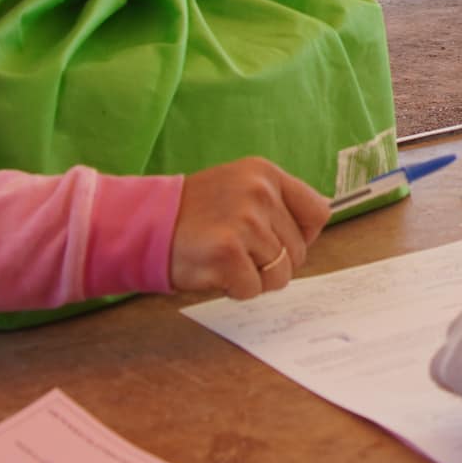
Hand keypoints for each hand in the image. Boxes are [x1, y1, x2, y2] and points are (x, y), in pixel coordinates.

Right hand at [171, 157, 330, 299]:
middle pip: (299, 251)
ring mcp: (245, 221)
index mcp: (266, 173)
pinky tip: (213, 270)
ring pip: (281, 274)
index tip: (277, 241)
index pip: (318, 212)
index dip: (302, 236)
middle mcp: (260, 192)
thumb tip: (312, 230)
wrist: (143, 223)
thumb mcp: (238, 188)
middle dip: (272, 262)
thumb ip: (275, 204)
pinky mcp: (228, 252)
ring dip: (254, 278)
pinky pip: (253, 289)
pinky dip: (235, 289)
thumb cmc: (193, 214)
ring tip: (225, 259)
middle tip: (237, 252)